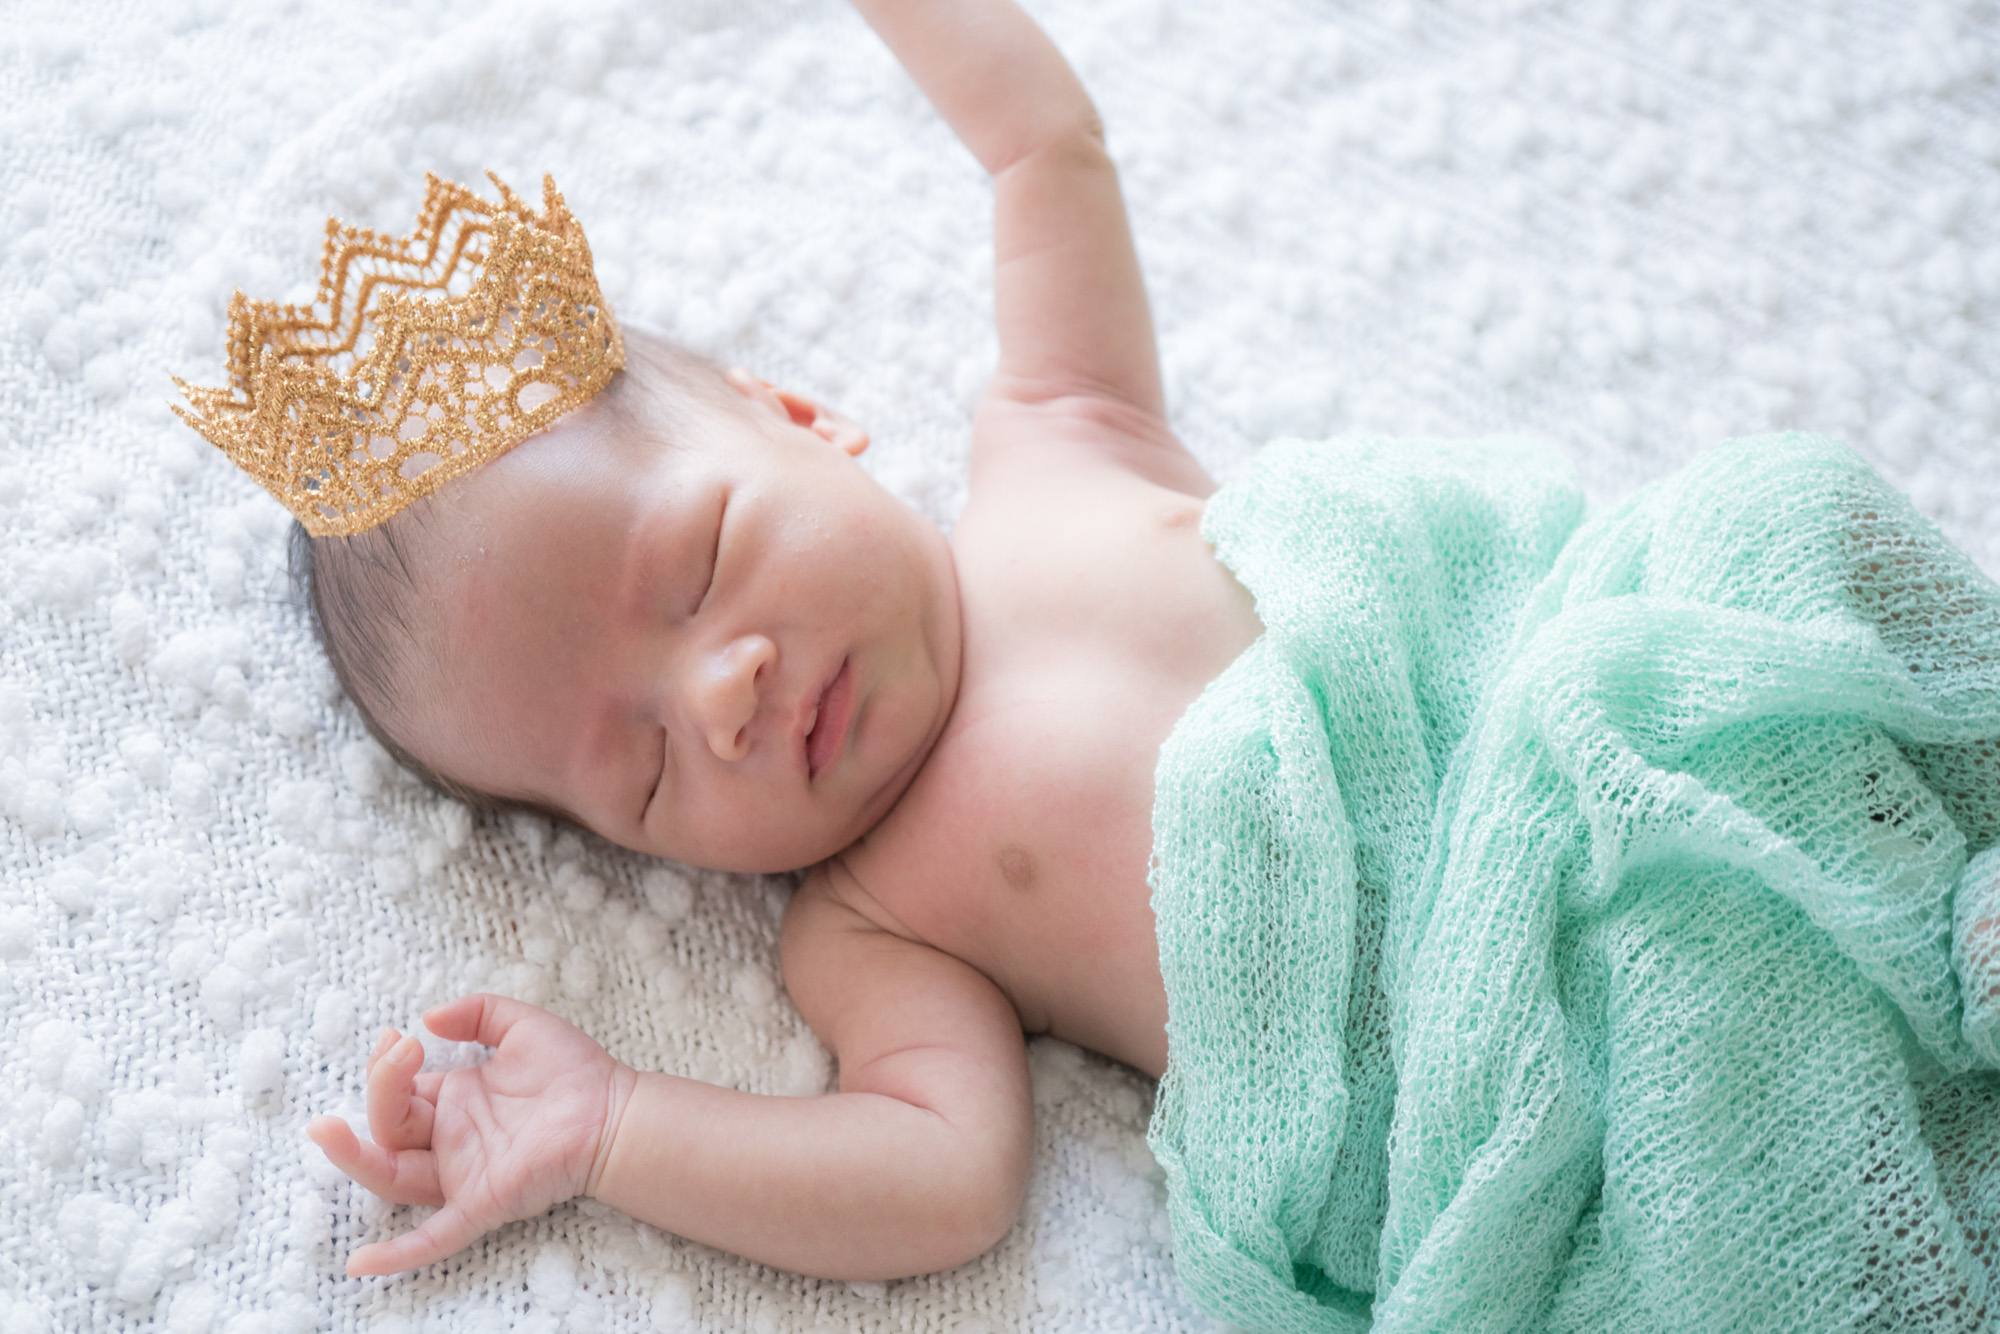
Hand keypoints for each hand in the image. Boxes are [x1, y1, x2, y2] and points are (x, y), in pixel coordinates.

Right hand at [306, 993, 636, 1275]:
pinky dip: (398, 1255)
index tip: (396, 1038)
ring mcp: (461, 1174)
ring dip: (355, 1158)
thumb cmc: (574, 1072)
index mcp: (452, 1101)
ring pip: (392, 1177)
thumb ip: (477, 1012)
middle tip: (397, 1054)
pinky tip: (361, 1264)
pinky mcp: (482, 1203)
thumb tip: (427, 1017)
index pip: (396, 1092)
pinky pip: (434, 1237)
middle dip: (378, 1091)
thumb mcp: (521, 1025)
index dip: (385, 1067)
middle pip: (387, 1128)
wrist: (616, 1111)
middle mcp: (449, 1140)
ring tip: (327, 1129)